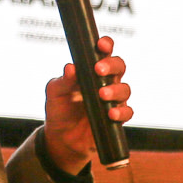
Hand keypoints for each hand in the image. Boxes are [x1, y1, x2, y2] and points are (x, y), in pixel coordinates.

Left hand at [41, 35, 130, 174]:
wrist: (61, 137)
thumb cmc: (59, 109)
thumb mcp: (55, 93)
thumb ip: (63, 80)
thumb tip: (70, 67)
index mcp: (91, 70)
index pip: (104, 53)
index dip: (106, 45)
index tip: (101, 44)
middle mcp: (106, 82)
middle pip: (119, 66)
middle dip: (112, 65)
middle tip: (99, 70)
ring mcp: (113, 100)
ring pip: (125, 89)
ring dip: (115, 90)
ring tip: (102, 95)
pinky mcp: (116, 118)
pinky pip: (127, 112)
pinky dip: (121, 112)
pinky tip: (110, 113)